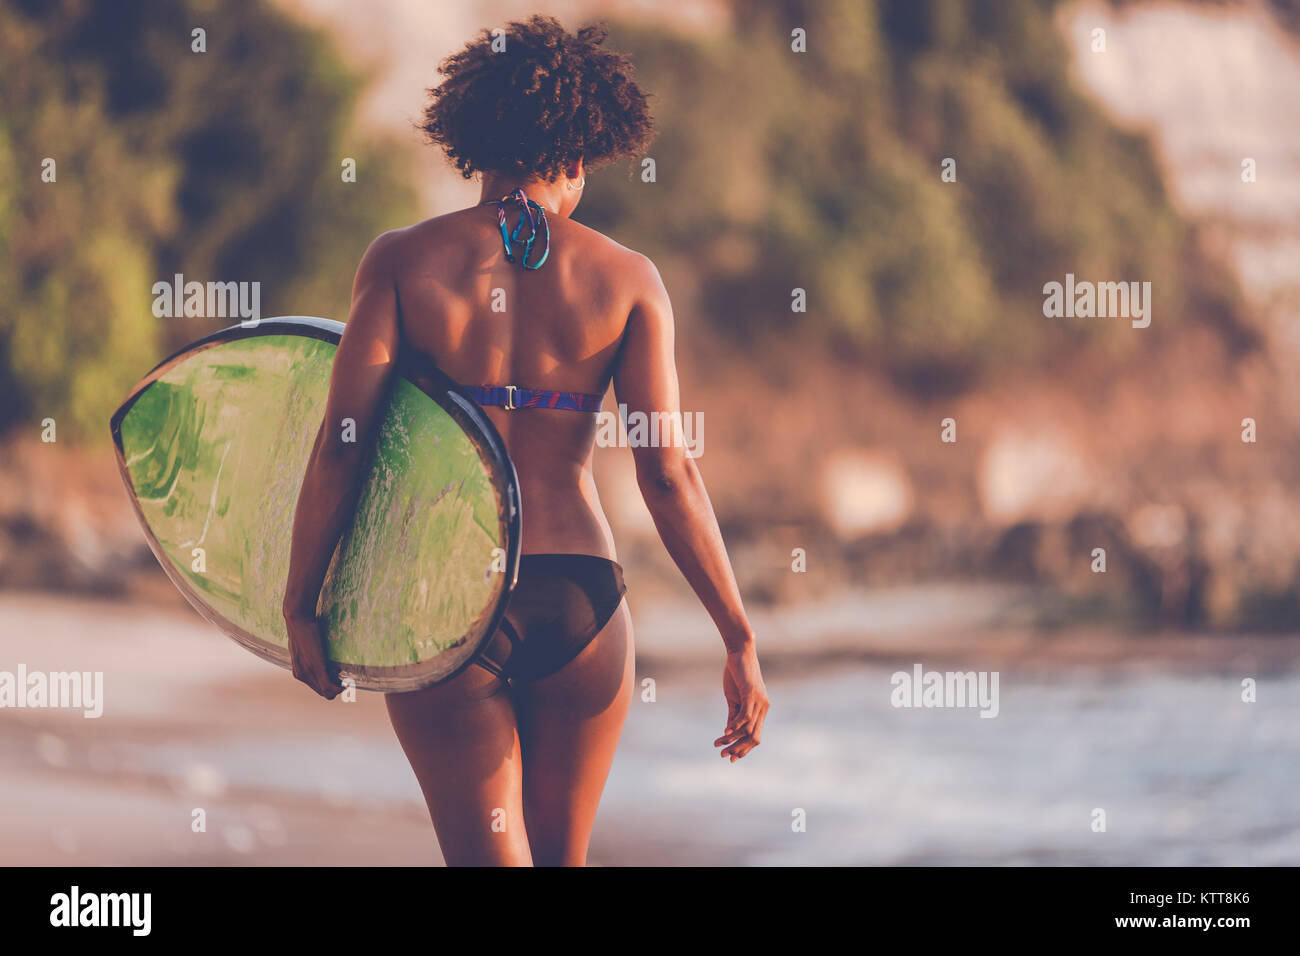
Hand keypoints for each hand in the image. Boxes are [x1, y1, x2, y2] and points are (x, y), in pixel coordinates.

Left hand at [284, 613, 342, 699]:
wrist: (298, 621)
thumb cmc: (303, 629)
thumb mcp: (304, 646)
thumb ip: (308, 655)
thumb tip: (318, 654)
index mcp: (298, 671)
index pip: (315, 687)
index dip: (328, 687)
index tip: (338, 681)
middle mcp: (301, 675)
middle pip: (321, 691)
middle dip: (334, 690)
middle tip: (345, 682)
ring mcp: (309, 672)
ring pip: (325, 692)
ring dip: (337, 689)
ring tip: (346, 681)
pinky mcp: (317, 668)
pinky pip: (328, 687)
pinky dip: (339, 689)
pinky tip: (346, 685)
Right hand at [714, 644, 768, 761]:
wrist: (740, 652)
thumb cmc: (736, 674)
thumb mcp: (733, 698)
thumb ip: (733, 715)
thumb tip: (728, 732)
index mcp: (761, 710)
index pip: (755, 736)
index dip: (744, 749)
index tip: (731, 758)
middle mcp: (764, 707)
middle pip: (754, 737)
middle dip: (739, 749)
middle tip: (724, 756)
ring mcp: (759, 701)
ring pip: (749, 729)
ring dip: (733, 739)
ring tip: (720, 744)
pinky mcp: (751, 693)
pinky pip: (745, 715)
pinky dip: (735, 726)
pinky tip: (725, 731)